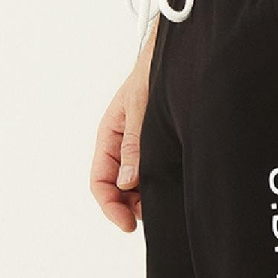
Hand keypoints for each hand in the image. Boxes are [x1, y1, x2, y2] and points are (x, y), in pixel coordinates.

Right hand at [91, 33, 153, 232]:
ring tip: (165, 200)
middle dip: (130, 205)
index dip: (111, 206)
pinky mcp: (158, 144)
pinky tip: (173, 185)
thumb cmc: (153, 72)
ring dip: (145, 196)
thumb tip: (128, 183)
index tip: (128, 224)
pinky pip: (153, 171)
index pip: (100, 181)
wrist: (177, 54)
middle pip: (117, 187)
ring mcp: (140, 145)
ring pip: (135, 183)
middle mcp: (122, 143)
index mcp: (109, 135)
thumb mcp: (142, 109)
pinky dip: (159, 184)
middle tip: (153, 214)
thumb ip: (135, 146)